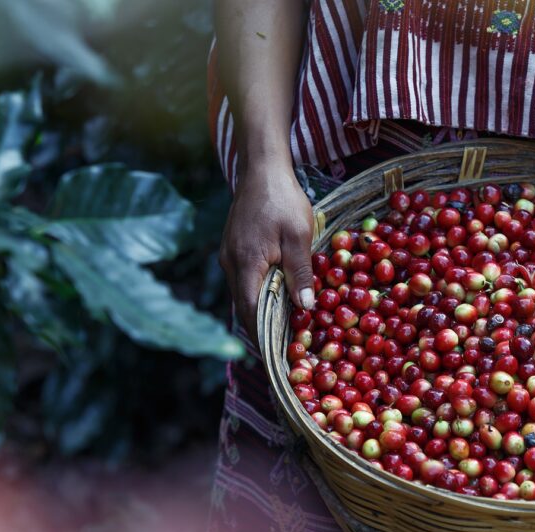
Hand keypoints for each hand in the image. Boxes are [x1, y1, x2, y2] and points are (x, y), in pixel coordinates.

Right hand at [219, 163, 315, 344]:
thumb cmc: (282, 200)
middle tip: (283, 351)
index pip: (250, 313)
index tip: (275, 359)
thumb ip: (300, 273)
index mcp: (245, 264)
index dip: (261, 338)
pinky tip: (276, 299)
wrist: (262, 168)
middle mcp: (231, 264)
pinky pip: (245, 280)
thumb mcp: (299, 236)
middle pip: (244, 307)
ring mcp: (229, 256)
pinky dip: (259, 294)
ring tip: (282, 331)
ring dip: (261, 312)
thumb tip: (305, 307)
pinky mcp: (234, 249)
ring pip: (244, 294)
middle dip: (262, 331)